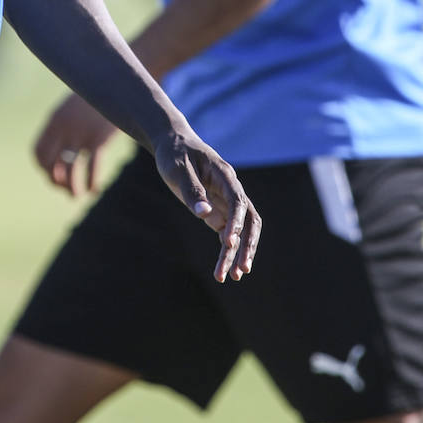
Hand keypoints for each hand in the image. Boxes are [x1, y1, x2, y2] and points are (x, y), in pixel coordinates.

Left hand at [34, 93, 118, 196]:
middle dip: (54, 180)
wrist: (116, 80)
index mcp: (55, 120)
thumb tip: (64, 150)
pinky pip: (92, 167)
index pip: (38, 151)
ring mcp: (81, 133)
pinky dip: (91, 182)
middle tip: (65, 187)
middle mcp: (64, 128)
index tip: (54, 174)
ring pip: (70, 169)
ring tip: (77, 195)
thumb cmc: (96, 95)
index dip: (43, 168)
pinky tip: (94, 189)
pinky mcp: (99, 138)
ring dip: (72, 187)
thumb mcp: (75, 106)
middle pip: (49, 163)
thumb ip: (66, 125)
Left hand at [152, 130, 260, 282]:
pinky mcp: (217, 211)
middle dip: (247, 245)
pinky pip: (227, 234)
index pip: (238, 202)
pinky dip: (227, 251)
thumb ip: (192, 190)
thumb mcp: (178, 169)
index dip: (237, 223)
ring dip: (237, 253)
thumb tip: (204, 214)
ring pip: (240, 231)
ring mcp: (226, 202)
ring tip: (232, 277)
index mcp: (224, 176)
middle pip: (249, 220)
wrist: (173, 145)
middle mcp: (231, 190)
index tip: (229, 243)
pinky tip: (224, 270)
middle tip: (241, 269)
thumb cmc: (175, 154)